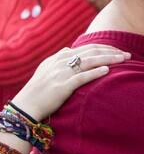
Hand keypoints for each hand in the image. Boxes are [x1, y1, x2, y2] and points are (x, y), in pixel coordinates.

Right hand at [9, 44, 128, 120]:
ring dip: (108, 59)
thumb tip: (70, 50)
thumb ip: (58, 60)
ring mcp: (60, 74)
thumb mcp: (45, 70)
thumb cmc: (37, 90)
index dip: (103, 48)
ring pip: (88, 62)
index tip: (117, 51)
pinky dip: (95, 72)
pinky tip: (106, 70)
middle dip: (110, 51)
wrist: (26, 105)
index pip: (85, 48)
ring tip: (123, 59)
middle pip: (89, 52)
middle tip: (127, 55)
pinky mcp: (62, 86)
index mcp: (56, 58)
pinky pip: (81, 77)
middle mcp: (59, 63)